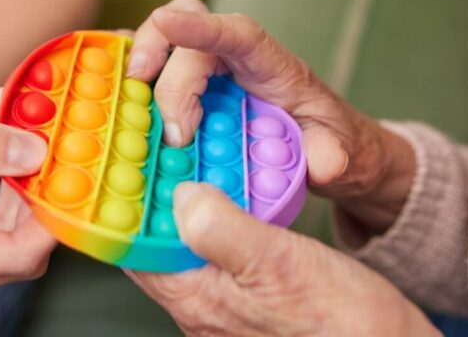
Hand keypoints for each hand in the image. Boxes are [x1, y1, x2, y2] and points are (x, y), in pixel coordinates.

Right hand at [126, 0, 415, 230]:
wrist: (319, 146)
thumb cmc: (326, 139)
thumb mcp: (338, 151)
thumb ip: (331, 154)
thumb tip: (319, 163)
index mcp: (269, 64)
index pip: (236, 33)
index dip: (199, 25)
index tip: (166, 21)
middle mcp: (230, 58)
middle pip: (186, 33)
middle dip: (164, 69)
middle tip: (172, 132)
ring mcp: (203, 70)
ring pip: (159, 42)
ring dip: (135, 67)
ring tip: (127, 110)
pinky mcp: (184, 87)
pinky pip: (148, 67)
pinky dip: (124, 74)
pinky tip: (109, 97)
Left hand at [129, 183, 436, 336]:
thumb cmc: (342, 322)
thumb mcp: (280, 262)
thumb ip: (224, 228)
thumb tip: (181, 196)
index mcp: (197, 299)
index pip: (133, 247)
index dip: (125, 202)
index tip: (127, 159)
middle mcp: (202, 306)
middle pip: (156, 242)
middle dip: (155, 195)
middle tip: (161, 147)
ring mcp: (224, 304)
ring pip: (186, 244)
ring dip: (186, 202)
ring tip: (194, 157)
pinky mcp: (249, 299)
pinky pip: (217, 251)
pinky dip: (218, 217)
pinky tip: (234, 191)